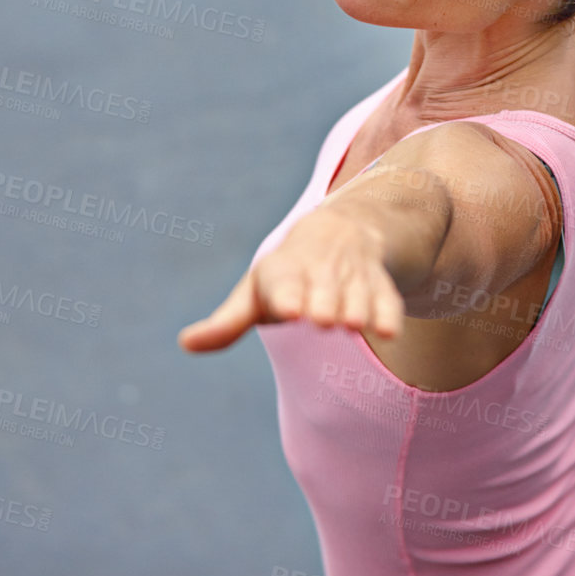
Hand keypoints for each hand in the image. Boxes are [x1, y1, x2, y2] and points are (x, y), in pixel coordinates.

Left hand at [177, 206, 405, 352]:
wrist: (341, 230)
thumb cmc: (288, 274)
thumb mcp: (255, 292)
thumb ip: (227, 323)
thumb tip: (185, 344)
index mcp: (284, 272)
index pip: (286, 284)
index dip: (289, 296)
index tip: (289, 310)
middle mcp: (321, 271)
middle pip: (324, 290)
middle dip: (324, 302)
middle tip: (322, 319)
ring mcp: (353, 277)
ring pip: (357, 293)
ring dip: (356, 307)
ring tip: (352, 324)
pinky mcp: (380, 286)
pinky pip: (387, 298)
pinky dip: (388, 313)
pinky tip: (390, 331)